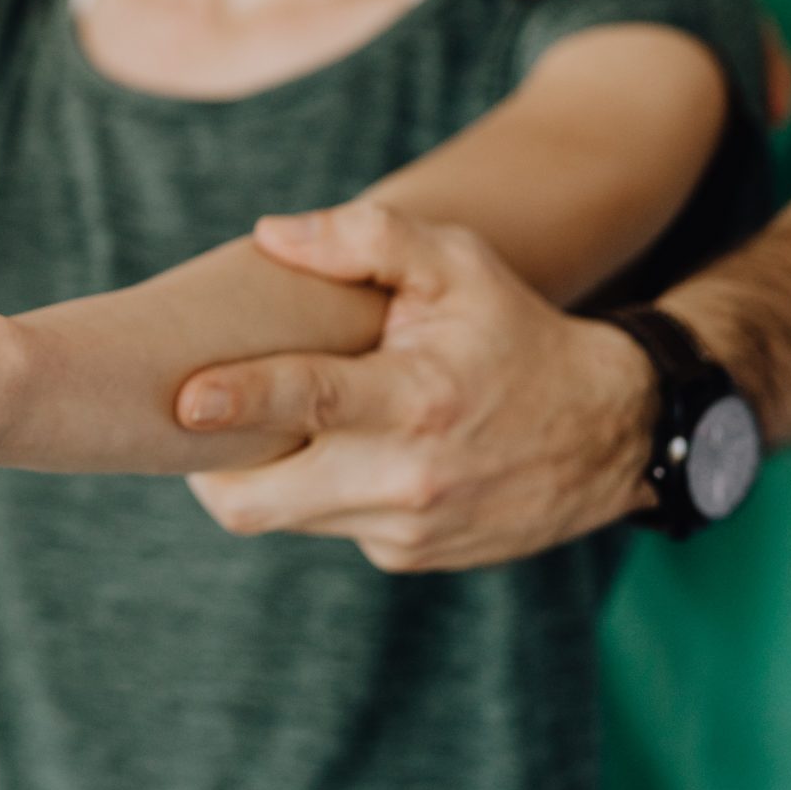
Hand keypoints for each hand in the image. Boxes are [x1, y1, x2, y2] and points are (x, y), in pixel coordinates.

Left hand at [175, 201, 654, 571]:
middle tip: (185, 420)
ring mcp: (405, 528)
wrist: (607, 432)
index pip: (310, 401)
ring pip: (285, 516)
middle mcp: (408, 478)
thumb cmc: (512, 330)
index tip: (184, 399)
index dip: (241, 400)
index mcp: (417, 399)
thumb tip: (269, 234)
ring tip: (255, 423)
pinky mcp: (406, 555)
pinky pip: (325, 526)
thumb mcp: (457, 264)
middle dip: (207, 469)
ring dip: (259, 475)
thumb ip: (365, 238)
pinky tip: (333, 451)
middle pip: (263, 500)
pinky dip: (312, 490)